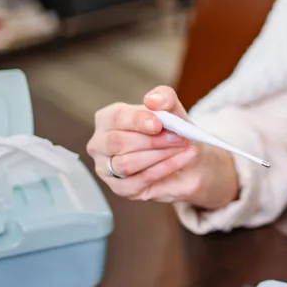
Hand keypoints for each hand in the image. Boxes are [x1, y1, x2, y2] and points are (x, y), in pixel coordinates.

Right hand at [87, 85, 238, 208]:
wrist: (187, 157)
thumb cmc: (171, 131)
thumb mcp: (172, 109)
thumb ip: (164, 98)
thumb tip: (153, 99)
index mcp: (107, 119)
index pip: (115, 118)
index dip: (137, 120)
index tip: (158, 124)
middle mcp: (100, 144)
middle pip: (117, 142)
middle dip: (151, 140)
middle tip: (179, 137)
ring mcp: (107, 169)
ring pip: (126, 163)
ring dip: (159, 155)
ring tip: (182, 147)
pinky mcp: (121, 188)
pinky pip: (140, 179)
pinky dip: (165, 168)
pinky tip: (183, 159)